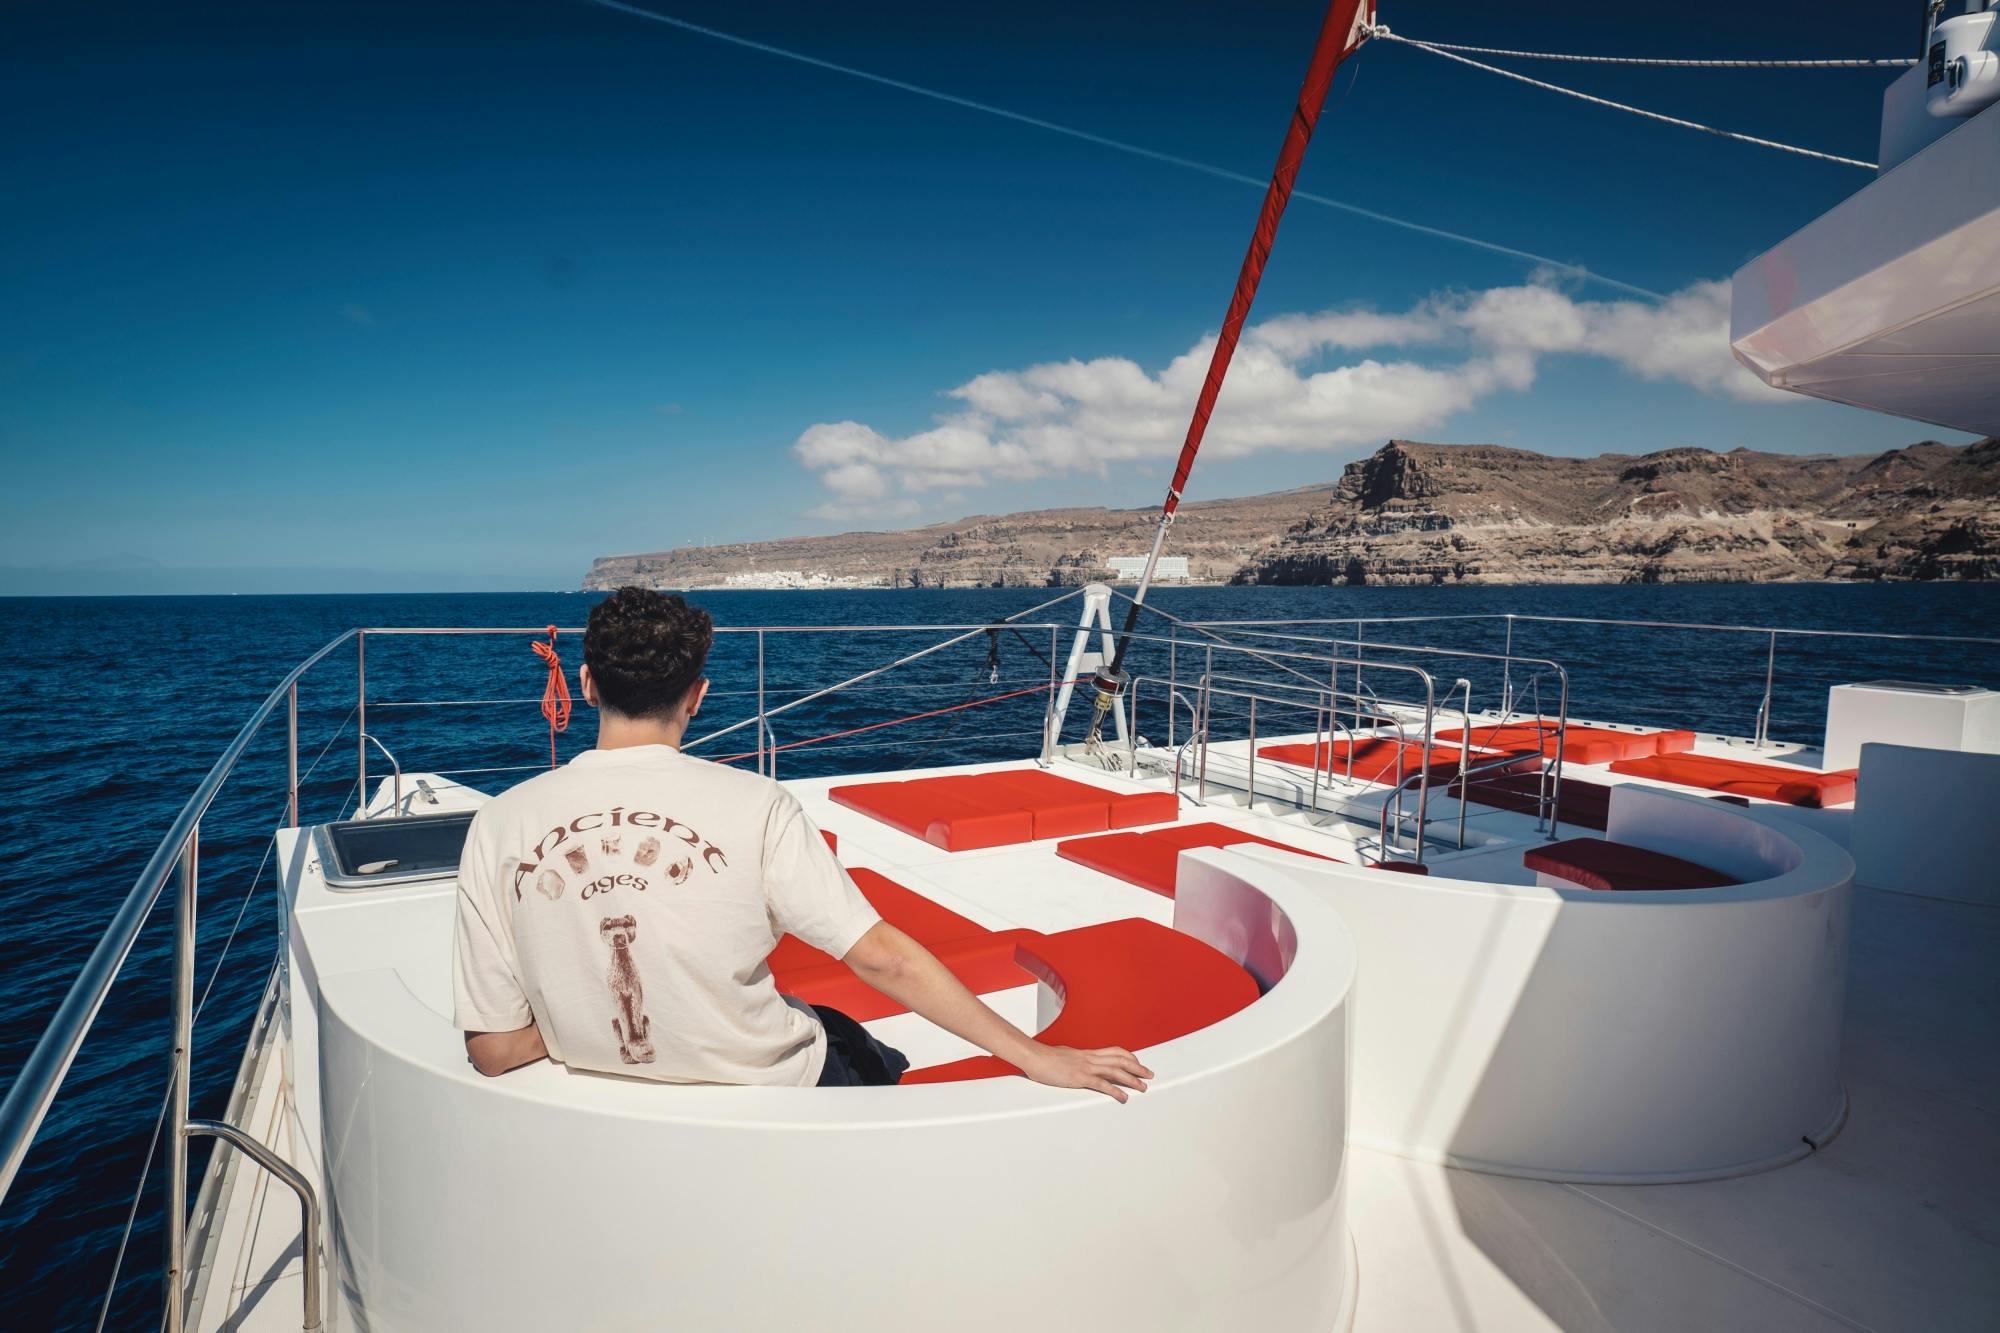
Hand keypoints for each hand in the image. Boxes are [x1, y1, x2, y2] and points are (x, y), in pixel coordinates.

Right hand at [1020, 1044, 1152, 1102]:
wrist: (1035, 1057)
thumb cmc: (1045, 1057)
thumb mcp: (1064, 1054)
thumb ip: (1074, 1058)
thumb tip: (1075, 1061)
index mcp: (1087, 1053)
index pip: (1114, 1052)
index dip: (1129, 1057)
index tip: (1138, 1063)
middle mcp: (1090, 1058)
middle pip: (1120, 1060)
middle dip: (1137, 1068)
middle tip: (1149, 1075)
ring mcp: (1086, 1067)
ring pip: (1116, 1071)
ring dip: (1132, 1080)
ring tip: (1142, 1087)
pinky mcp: (1080, 1078)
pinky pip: (1102, 1085)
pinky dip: (1115, 1091)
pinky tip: (1123, 1097)